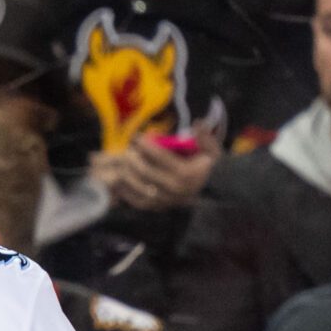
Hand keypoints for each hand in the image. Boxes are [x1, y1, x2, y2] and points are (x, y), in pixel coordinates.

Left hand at [92, 129, 219, 211]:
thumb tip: (198, 123)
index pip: (160, 157)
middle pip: (145, 172)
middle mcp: (174, 189)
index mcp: (186, 174)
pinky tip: (119, 180)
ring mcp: (165, 200)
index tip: (136, 136)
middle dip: (133, 158)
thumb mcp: (211, 150)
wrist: (211, 191)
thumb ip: (205, 137)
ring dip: (127, 173)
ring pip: (139, 187)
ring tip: (122, 162)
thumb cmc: (207, 166)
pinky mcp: (157, 208)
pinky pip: (137, 201)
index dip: (145, 145)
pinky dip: (126, 191)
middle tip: (127, 148)